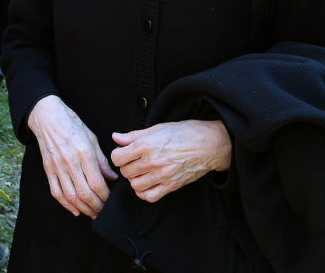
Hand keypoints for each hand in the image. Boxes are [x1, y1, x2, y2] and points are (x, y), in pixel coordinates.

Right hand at [27, 95, 116, 217]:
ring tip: (93, 214)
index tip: (111, 200)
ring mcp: (57, 167)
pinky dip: (66, 204)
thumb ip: (102, 160)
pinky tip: (75, 210)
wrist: (47, 117)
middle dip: (97, 206)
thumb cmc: (72, 124)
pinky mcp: (48, 169)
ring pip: (71, 196)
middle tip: (104, 211)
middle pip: (85, 193)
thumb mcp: (92, 138)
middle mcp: (70, 162)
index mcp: (84, 153)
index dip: (106, 196)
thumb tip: (112, 177)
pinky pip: (56, 192)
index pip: (97, 183)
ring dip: (83, 209)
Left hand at [110, 120, 230, 203]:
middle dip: (126, 167)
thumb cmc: (183, 133)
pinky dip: (144, 193)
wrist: (208, 144)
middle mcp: (152, 162)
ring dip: (134, 180)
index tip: (124, 154)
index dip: (118, 156)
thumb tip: (115, 137)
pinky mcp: (172, 186)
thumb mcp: (156, 128)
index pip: (117, 158)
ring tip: (141, 172)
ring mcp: (162, 175)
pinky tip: (147, 184)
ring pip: (135, 185)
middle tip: (134, 162)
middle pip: (125, 172)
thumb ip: (133, 135)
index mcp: (146, 145)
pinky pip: (150, 196)